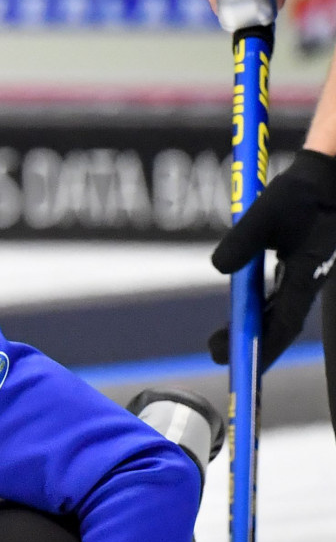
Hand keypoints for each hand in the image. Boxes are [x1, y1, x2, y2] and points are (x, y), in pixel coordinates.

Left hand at [209, 150, 335, 368]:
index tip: (238, 363)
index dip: (262, 347)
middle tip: (218, 356)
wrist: (328, 178)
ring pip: (278, 313)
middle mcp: (307, 281)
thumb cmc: (299, 193)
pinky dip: (259, 311)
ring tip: (222, 343)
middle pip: (279, 325)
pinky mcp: (299, 266)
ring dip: (253, 330)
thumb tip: (219, 268)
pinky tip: (241, 316)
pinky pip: (279, 298)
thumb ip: (242, 241)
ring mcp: (304, 275)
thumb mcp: (265, 214)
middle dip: (252, 345)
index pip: (284, 324)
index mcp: (305, 274)